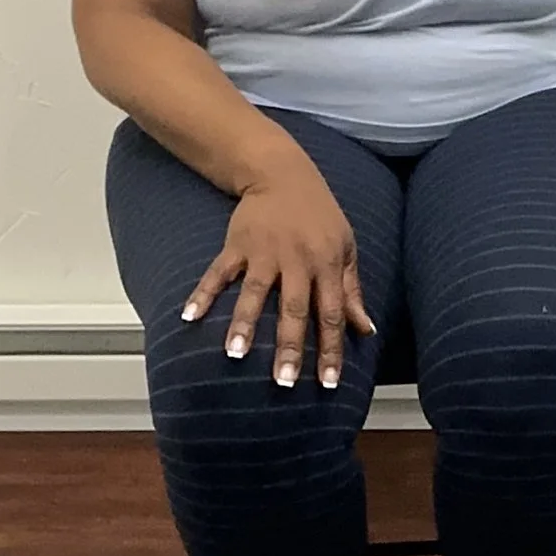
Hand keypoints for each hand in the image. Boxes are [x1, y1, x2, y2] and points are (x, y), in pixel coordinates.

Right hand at [181, 156, 376, 389]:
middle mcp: (297, 260)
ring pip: (255, 292)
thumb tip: (366, 330)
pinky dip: (204, 293)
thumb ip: (352, 290)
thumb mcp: (345, 247)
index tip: (327, 383)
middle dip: (288, 346)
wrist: (282, 172)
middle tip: (282, 382)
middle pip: (293, 308)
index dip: (330, 349)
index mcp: (326, 263)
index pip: (331, 313)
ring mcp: (265, 251)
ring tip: (236, 354)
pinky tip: (189, 316)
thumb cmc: (319, 214)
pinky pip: (219, 271)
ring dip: (245, 323)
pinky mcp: (238, 243)